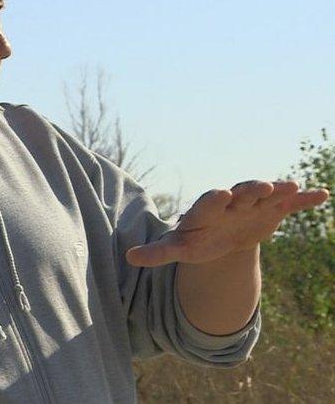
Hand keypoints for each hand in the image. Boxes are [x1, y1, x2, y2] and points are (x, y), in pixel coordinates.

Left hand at [126, 180, 329, 266]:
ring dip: (279, 189)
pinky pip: (289, 203)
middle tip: (263, 186)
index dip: (215, 200)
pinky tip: (322, 194)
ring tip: (294, 185)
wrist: (221, 235)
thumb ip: (158, 252)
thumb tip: (129, 258)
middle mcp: (231, 203)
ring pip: (266, 194)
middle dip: (250, 190)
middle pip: (240, 193)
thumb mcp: (179, 247)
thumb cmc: (196, 240)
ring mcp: (253, 204)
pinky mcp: (272, 210)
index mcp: (206, 211)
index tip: (221, 194)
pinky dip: (304, 199)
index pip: (209, 203)